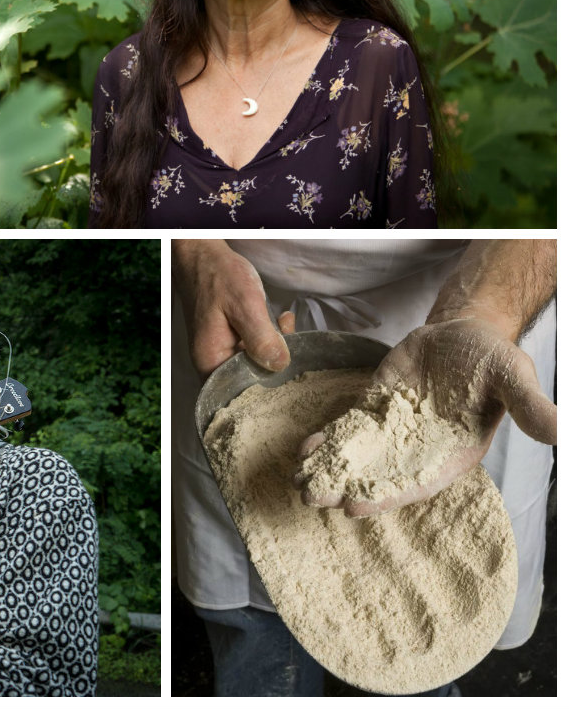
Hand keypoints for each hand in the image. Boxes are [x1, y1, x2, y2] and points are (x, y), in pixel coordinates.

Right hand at [173, 240, 293, 377]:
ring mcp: (219, 350)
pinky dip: (266, 337)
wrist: (201, 255)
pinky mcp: (227, 338)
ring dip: (273, 347)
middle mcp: (211, 360)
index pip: (239, 393)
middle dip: (274, 363)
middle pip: (248, 379)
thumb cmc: (217, 277)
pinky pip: (249, 348)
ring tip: (285, 325)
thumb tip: (279, 365)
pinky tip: (278, 321)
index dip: (266, 387)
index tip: (289, 370)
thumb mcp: (245, 305)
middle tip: (291, 340)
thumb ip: (261, 338)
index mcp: (210, 360)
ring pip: (252, 362)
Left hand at [295, 317, 554, 516]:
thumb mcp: (513, 377)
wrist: (464, 333)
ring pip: (358, 457)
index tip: (356, 507)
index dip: (387, 496)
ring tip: (299, 483)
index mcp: (453, 453)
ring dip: (330, 470)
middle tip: (313, 499)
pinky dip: (328, 440)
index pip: (417, 483)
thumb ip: (528, 407)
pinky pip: (348, 430)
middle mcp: (419, 449)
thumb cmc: (493, 360)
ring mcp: (394, 431)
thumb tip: (560, 432)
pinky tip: (304, 450)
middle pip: (379, 476)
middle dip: (346, 488)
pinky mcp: (375, 409)